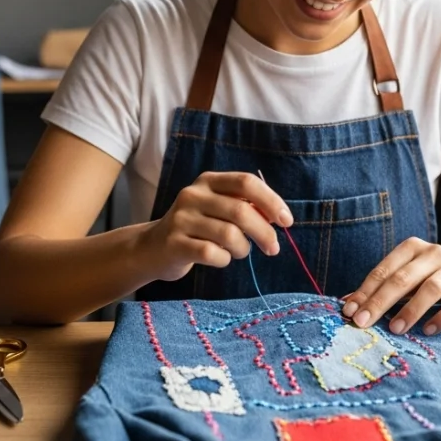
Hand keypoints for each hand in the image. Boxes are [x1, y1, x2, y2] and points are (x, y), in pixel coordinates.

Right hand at [136, 172, 293, 282]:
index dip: (271, 201)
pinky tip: (220, 258)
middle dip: (264, 232)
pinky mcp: (174, 243)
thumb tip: (278, 217)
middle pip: (241, 211)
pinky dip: (224, 259)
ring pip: (229, 234)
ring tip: (239, 252)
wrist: (153, 248)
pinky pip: (212, 253)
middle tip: (273, 248)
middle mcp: (192, 195)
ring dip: (243, 249)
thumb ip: (246, 207)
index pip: (246, 182)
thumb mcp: (218, 209)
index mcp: (208, 181)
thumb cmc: (197, 228)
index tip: (287, 221)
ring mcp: (181, 219)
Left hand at [340, 238, 440, 335]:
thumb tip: (347, 304)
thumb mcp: (410, 274)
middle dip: (380, 302)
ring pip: (430, 289)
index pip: (383, 270)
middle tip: (363, 323)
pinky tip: (428, 331)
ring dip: (410, 310)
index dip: (365, 291)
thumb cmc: (435, 274)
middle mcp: (433, 254)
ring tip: (394, 330)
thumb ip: (383, 287)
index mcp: (412, 248)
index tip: (349, 312)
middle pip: (402, 279)